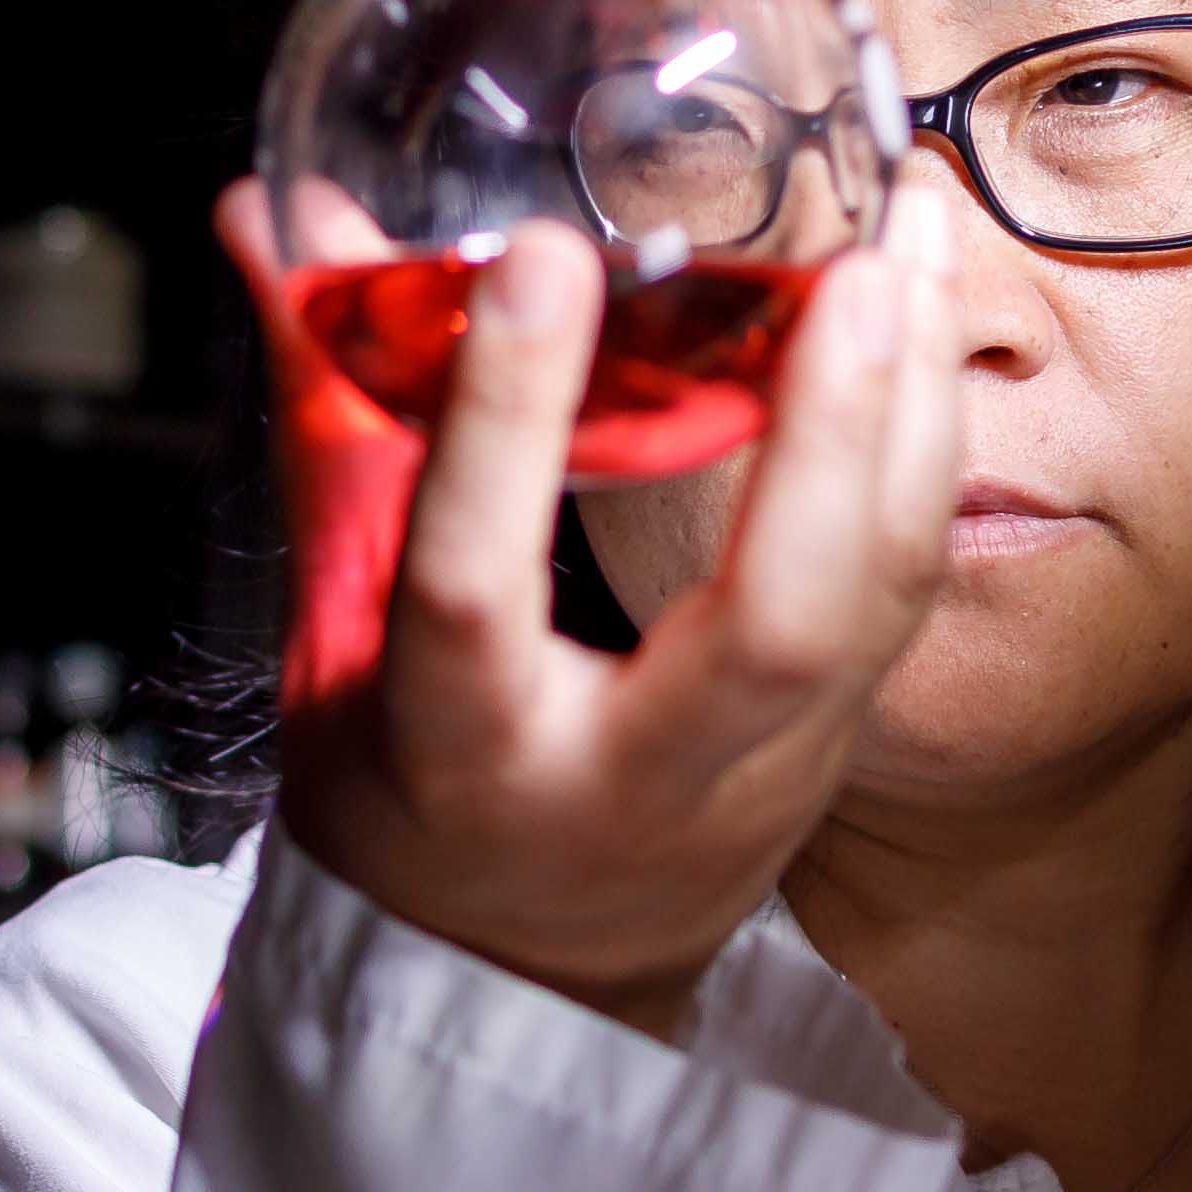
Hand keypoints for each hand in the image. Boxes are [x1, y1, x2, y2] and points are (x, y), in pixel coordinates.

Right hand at [239, 169, 964, 1030]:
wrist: (522, 972)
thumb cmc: (409, 791)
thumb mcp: (331, 632)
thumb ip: (330, 419)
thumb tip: (265, 220)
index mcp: (465, 753)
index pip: (474, 590)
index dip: (502, 424)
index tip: (538, 257)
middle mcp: (631, 777)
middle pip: (765, 629)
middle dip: (819, 439)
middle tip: (842, 270)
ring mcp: (758, 771)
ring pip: (875, 603)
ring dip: (911, 405)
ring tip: (910, 225)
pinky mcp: (837, 744)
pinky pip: (909, 585)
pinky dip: (925, 437)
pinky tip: (920, 309)